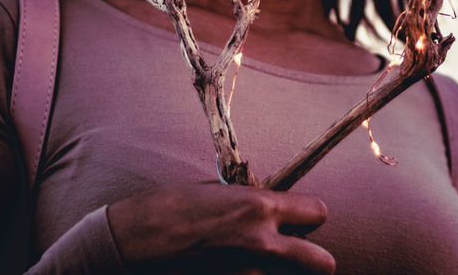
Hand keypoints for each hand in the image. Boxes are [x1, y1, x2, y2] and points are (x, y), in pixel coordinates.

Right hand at [107, 181, 334, 273]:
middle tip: (297, 253)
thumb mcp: (218, 192)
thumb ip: (251, 202)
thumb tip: (271, 208)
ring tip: (265, 264)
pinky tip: (238, 271)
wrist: (134, 241)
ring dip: (285, 273)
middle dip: (315, 258)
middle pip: (322, 263)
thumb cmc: (170, 207)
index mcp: (261, 207)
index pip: (319, 213)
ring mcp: (249, 274)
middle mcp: (264, 242)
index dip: (310, 216)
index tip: (298, 219)